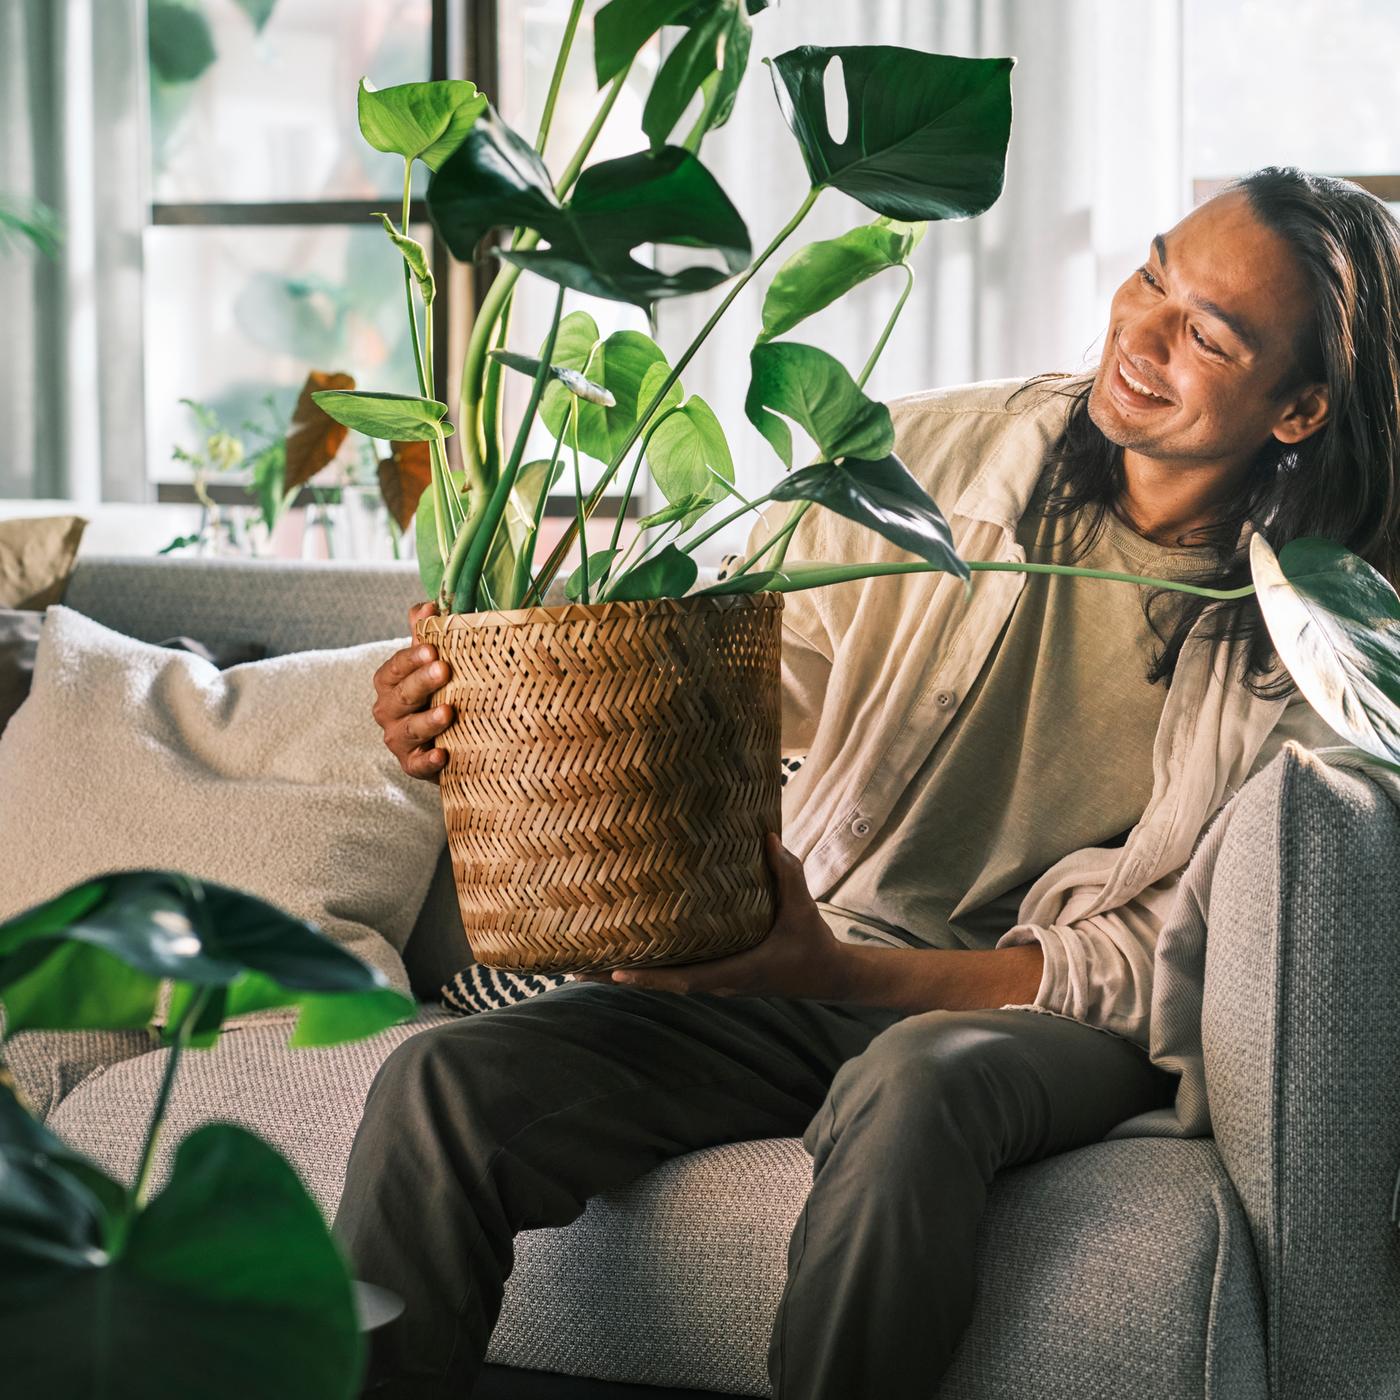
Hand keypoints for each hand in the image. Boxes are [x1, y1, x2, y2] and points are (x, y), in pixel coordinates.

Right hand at [371, 601, 454, 782]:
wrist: (445, 737)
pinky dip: (429, 761)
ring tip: (449, 712)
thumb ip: (425, 635)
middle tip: (444, 670)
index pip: (395, 667)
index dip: (411, 658)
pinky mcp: (412, 765)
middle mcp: (388, 710)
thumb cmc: (436, 691)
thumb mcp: (430, 663)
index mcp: (389, 681)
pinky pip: (417, 765)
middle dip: (421, 682)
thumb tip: (427, 604)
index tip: (432, 648)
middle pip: (402, 696)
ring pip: (409, 729)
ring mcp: (398, 739)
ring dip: (428, 721)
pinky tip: (443, 754)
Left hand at [575, 833, 846, 999]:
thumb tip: (766, 836)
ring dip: (621, 973)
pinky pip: (672, 974)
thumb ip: (786, 872)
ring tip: (579, 960)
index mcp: (735, 971)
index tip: (617, 971)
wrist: (826, 976)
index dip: (650, 977)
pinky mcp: (714, 975)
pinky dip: (644, 968)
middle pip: (659, 984)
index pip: (685, 979)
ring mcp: (714, 982)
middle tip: (573, 965)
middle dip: (616, 976)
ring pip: (661, 982)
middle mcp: (718, 982)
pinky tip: (618, 955)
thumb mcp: (803, 906)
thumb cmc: (812, 941)